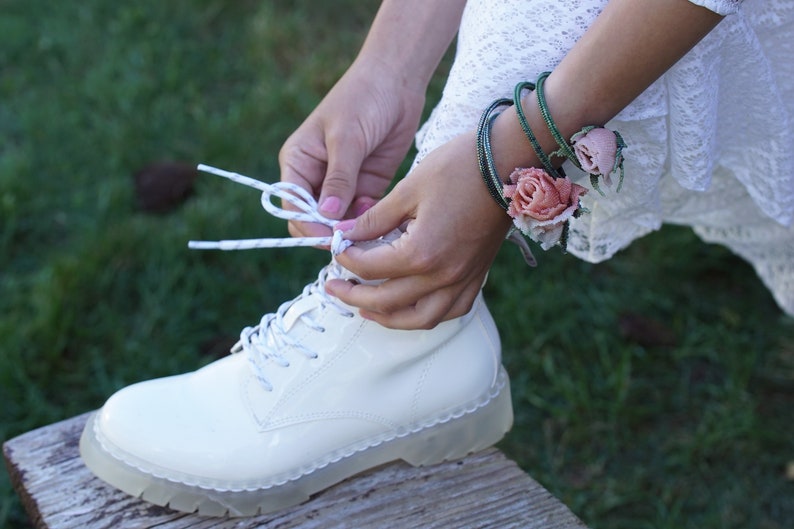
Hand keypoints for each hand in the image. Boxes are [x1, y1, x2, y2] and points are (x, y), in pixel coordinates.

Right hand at [279, 57, 425, 238]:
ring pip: (339, 222)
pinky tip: (383, 225)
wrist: (397, 81)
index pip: (292, 205)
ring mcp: (342, 185)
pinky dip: (369, 224)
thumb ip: (338, 177)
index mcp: (299, 162)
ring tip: (370, 236)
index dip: (308, 225)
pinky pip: (363, 216)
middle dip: (329, 233)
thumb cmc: (363, 99)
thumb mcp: (347, 137)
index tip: (329, 239)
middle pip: (313, 219)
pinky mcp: (367, 187)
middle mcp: (316, 177)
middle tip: (352, 242)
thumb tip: (326, 215)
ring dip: (352, 232)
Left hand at [326, 131, 512, 328]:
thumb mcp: (409, 188)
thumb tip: (343, 235)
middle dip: (354, 296)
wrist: (510, 163)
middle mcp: (442, 276)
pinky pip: (450, 312)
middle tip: (334, 286)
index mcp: (421, 253)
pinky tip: (410, 305)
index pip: (369, 268)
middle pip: (387, 301)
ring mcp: (462, 280)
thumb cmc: (460, 167)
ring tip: (366, 308)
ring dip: (388, 318)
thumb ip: (374, 219)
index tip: (335, 248)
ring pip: (419, 319)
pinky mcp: (476, 277)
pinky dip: (426, 315)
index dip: (345, 259)